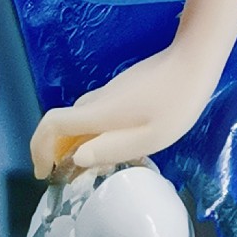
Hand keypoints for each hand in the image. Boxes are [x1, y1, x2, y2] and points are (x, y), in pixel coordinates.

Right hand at [30, 45, 216, 178]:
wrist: (196, 58)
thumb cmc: (178, 101)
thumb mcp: (150, 137)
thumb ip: (112, 148)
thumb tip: (76, 159)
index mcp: (100, 112)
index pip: (52, 124)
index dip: (39, 149)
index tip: (45, 173)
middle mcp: (99, 98)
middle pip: (63, 124)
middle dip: (57, 151)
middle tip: (69, 178)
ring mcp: (112, 90)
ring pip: (81, 117)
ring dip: (76, 141)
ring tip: (93, 166)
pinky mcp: (125, 87)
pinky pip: (97, 112)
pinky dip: (93, 131)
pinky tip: (115, 143)